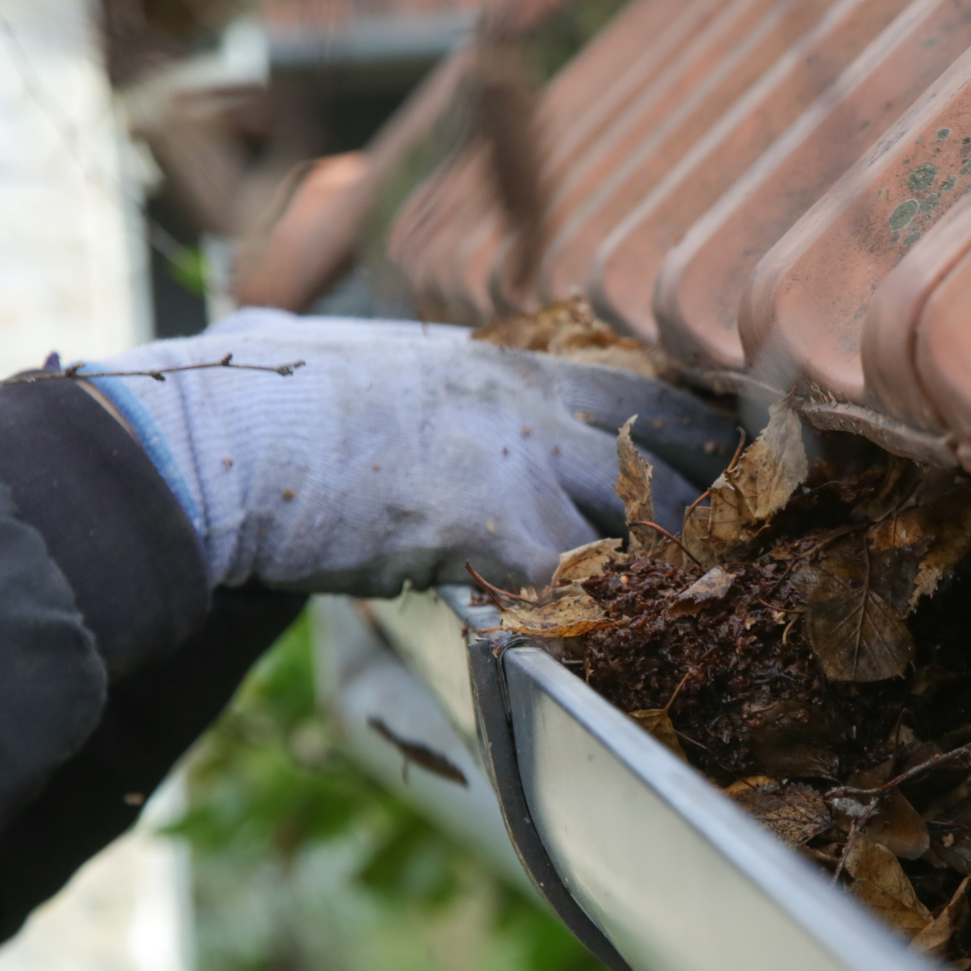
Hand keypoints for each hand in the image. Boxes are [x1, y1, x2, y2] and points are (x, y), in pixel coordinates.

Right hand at [88, 309, 737, 593]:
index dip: (690, 427)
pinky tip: (621, 649)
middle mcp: (527, 402)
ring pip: (638, 515)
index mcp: (498, 365)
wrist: (215, 434)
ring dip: (672, 565)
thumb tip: (290, 321)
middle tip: (754, 535)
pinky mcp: (493, 522)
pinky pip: (578, 582)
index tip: (733, 452)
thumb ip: (373, 364)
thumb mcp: (339, 355)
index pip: (630, 388)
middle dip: (712, 494)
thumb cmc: (256, 395)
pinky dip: (601, 617)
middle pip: (661, 446)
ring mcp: (518, 457)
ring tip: (713, 606)